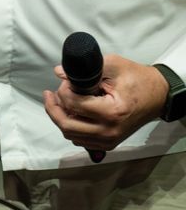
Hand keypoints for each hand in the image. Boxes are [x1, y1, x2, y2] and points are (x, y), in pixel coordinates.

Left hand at [43, 53, 168, 152]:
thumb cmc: (137, 79)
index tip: (66, 81)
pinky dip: (71, 127)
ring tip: (59, 100)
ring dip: (60, 117)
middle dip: (53, 108)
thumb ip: (84, 69)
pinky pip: (81, 140)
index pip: (74, 104)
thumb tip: (59, 72)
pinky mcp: (109, 143)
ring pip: (71, 135)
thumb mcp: (113, 65)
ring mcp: (109, 140)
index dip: (63, 90)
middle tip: (51, 93)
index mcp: (112, 112)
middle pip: (66, 126)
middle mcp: (109, 131)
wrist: (158, 95)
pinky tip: (70, 112)